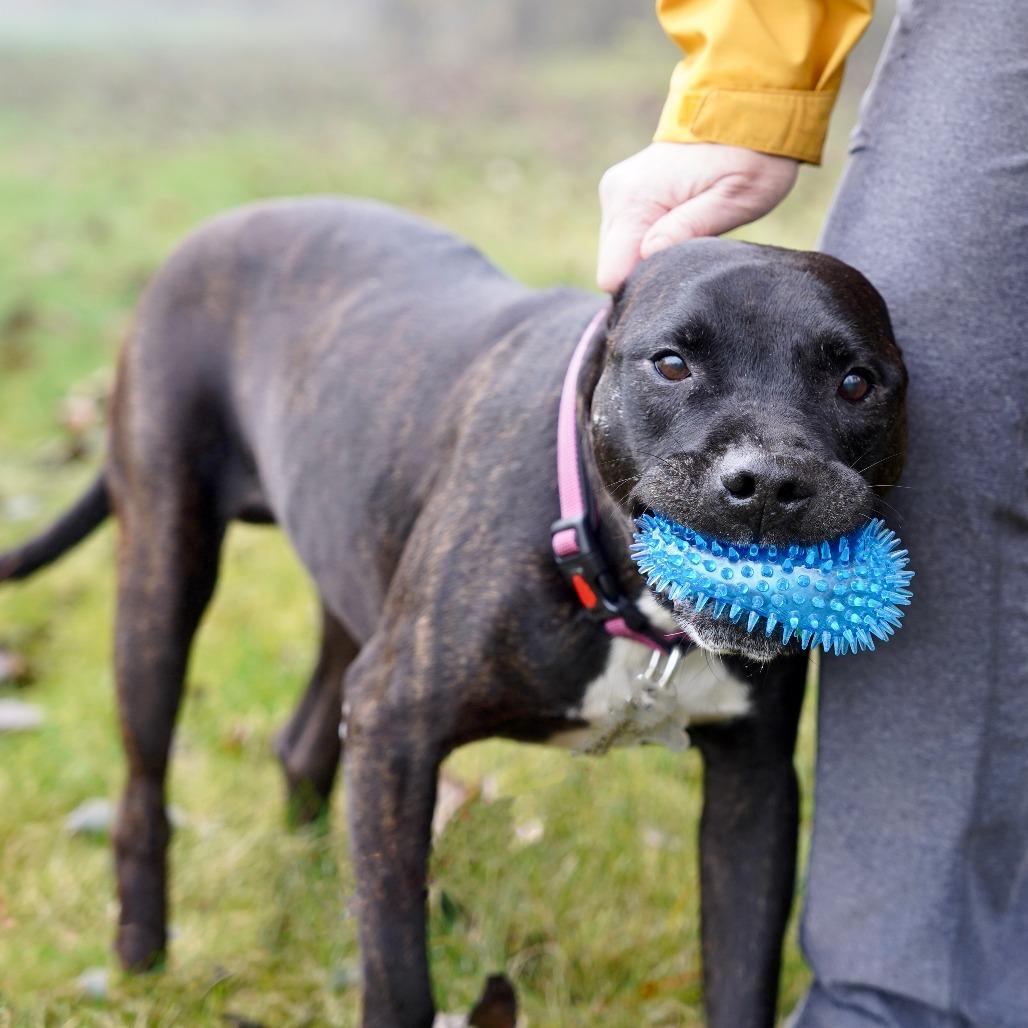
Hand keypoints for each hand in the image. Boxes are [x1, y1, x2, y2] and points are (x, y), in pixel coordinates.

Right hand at [596, 142, 798, 291]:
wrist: (745, 111)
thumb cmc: (749, 157)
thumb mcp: (734, 198)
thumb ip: (689, 227)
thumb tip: (648, 253)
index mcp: (634, 199)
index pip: (613, 274)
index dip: (644, 286)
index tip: (679, 275)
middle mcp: (615, 195)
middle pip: (614, 268)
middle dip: (647, 272)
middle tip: (691, 254)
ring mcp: (616, 193)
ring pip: (619, 255)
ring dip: (650, 256)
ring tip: (690, 234)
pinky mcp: (623, 194)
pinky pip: (627, 238)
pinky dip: (649, 243)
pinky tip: (680, 226)